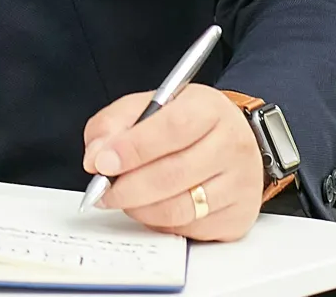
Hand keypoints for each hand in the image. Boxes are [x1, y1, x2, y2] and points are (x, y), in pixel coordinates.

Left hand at [83, 85, 264, 242]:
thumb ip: (114, 124)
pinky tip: (152, 207)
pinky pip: (190, 229)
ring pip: (180, 208)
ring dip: (140, 208)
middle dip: (127, 187)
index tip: (102, 163)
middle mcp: (231, 146)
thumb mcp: (149, 106)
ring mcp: (240, 184)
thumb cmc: (187, 123)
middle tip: (102, 190)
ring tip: (124, 198)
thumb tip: (95, 157)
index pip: (172, 128)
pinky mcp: (238, 217)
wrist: (234, 141)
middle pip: (174, 174)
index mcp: (209, 109)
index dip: (132, 149)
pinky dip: (161, 223)